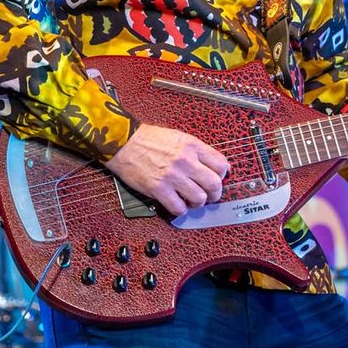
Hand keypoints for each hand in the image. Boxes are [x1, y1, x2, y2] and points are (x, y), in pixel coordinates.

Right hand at [108, 123, 229, 215]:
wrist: (124, 143)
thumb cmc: (149, 140)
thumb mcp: (179, 137)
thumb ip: (198, 151)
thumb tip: (216, 165)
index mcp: (192, 146)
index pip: (221, 164)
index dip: (223, 175)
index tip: (218, 179)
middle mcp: (185, 161)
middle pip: (214, 184)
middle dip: (216, 194)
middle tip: (210, 196)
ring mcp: (172, 176)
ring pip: (199, 198)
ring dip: (198, 203)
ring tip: (192, 200)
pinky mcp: (159, 189)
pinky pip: (179, 208)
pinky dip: (181, 210)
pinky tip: (177, 204)